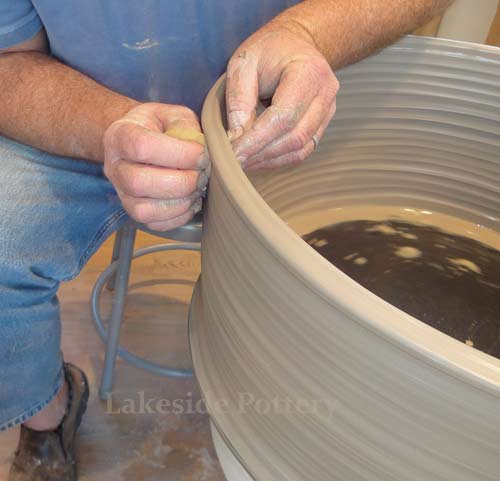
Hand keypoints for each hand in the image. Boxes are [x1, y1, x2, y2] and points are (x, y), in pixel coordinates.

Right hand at [103, 103, 208, 230]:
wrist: (138, 141)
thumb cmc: (158, 127)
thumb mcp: (171, 114)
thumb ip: (186, 127)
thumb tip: (202, 151)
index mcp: (120, 136)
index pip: (142, 147)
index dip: (178, 154)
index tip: (201, 154)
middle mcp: (114, 167)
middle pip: (139, 183)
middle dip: (182, 182)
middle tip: (202, 174)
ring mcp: (121, 193)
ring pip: (145, 209)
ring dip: (181, 202)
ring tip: (197, 188)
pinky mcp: (134, 212)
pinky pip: (155, 224)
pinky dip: (179, 216)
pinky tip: (190, 201)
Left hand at [226, 23, 338, 169]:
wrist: (295, 43)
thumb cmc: (268, 50)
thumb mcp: (243, 64)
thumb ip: (239, 101)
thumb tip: (237, 138)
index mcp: (308, 72)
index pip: (283, 117)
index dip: (257, 140)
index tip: (234, 153)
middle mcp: (325, 93)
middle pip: (294, 137)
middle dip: (262, 153)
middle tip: (236, 160)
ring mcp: (328, 110)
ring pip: (300, 148)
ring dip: (270, 160)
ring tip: (245, 161)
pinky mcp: (322, 124)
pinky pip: (303, 150)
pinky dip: (279, 159)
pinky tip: (259, 158)